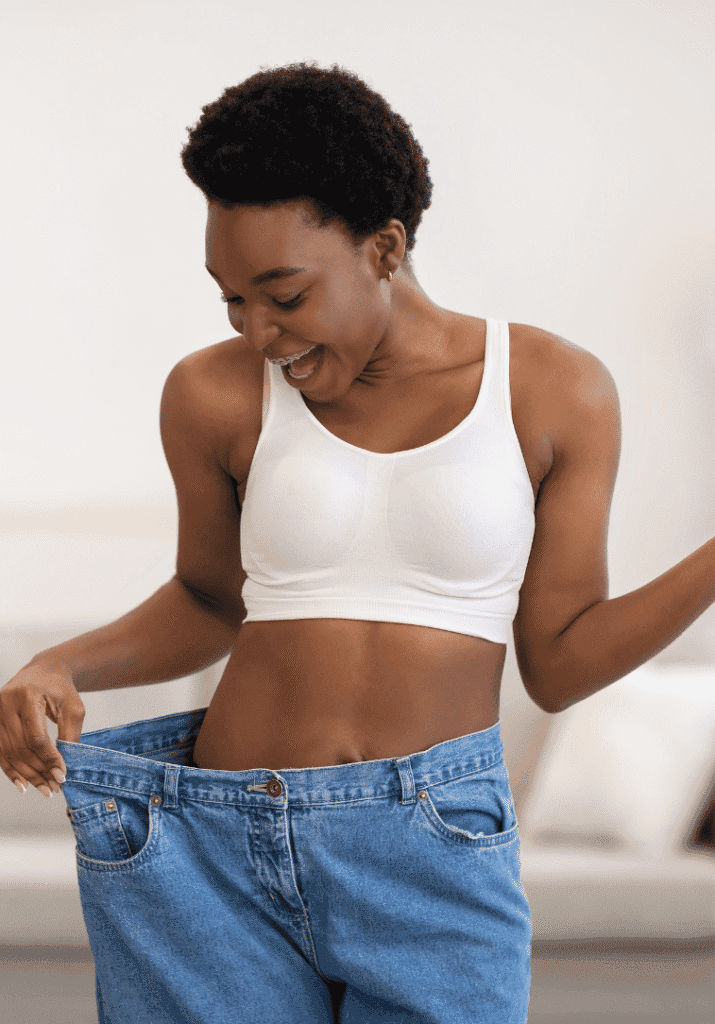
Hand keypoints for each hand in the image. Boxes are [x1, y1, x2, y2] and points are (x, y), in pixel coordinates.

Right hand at [0, 661, 84, 796]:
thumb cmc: (61, 689)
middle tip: (54, 787)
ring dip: (28, 775)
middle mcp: (6, 703)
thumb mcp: (73, 707)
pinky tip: (23, 785)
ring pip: (9, 753)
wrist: (44, 671)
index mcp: (28, 695)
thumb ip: (70, 734)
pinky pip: (0, 751)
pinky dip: (11, 770)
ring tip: (45, 789)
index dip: (49, 759)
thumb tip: (63, 766)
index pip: (36, 736)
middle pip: (21, 747)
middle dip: (39, 771)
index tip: (62, 775)